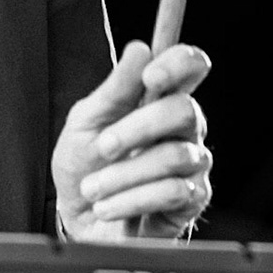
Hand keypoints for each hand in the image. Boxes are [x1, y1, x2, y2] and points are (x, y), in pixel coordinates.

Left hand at [53, 40, 212, 241]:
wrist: (80, 223)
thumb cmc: (85, 168)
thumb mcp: (85, 123)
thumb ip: (113, 89)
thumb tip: (140, 49)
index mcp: (158, 100)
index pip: (191, 66)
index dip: (179, 63)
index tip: (150, 76)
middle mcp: (183, 129)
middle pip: (185, 110)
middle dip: (136, 128)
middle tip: (103, 146)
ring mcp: (192, 165)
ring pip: (175, 155)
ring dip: (123, 174)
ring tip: (94, 188)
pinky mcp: (192, 200)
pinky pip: (172, 192)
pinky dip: (131, 199)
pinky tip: (108, 206)